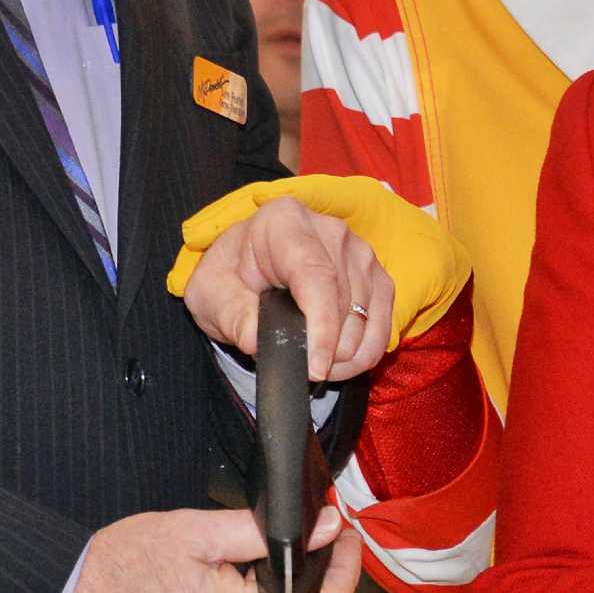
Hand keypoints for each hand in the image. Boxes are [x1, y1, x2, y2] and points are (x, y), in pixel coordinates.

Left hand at [181, 196, 393, 381]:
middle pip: (345, 303)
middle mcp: (330, 230)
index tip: (315, 368)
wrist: (247, 268)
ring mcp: (360, 252)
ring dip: (344, 357)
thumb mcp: (210, 294)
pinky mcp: (376, 276)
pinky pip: (383, 326)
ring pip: (366, 319)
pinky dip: (363, 355)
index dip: (321, 327)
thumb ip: (230, 314)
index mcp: (284, 222)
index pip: (316, 276)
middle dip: (328, 351)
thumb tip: (257, 340)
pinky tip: (336, 362)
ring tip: (313, 364)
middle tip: (299, 370)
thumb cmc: (230, 278)